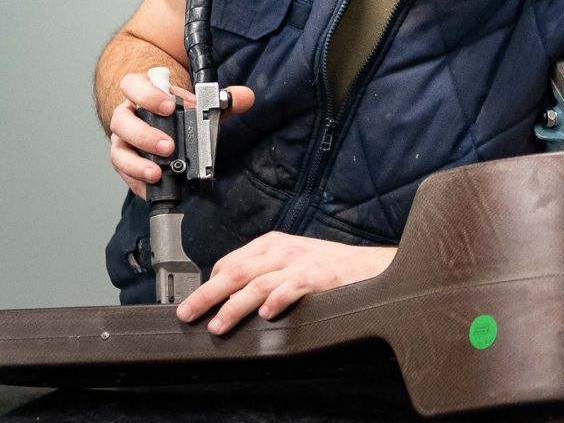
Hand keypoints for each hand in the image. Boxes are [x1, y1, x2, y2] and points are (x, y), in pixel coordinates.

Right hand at [107, 71, 253, 198]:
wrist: (164, 125)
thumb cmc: (177, 111)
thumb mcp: (200, 103)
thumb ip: (222, 100)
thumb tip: (245, 98)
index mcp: (142, 94)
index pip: (133, 85)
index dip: (147, 95)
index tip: (169, 106)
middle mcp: (127, 117)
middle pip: (122, 122)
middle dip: (144, 135)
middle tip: (169, 146)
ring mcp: (123, 141)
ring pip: (119, 152)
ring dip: (137, 164)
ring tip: (157, 173)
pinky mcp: (125, 163)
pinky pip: (126, 175)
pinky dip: (138, 183)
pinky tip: (153, 188)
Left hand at [176, 233, 394, 333]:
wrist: (369, 266)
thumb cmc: (329, 266)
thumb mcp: (291, 260)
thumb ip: (264, 271)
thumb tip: (229, 295)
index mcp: (272, 244)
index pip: (229, 262)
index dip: (207, 283)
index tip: (194, 303)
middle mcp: (282, 250)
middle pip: (235, 272)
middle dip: (207, 294)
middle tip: (188, 314)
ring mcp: (300, 262)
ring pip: (256, 284)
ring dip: (233, 306)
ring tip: (218, 325)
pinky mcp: (318, 276)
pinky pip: (290, 288)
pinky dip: (276, 301)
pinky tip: (266, 315)